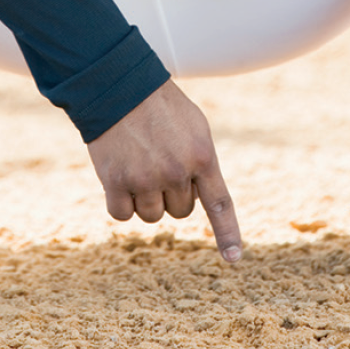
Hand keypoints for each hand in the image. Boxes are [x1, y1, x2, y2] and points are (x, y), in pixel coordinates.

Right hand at [86, 79, 242, 262]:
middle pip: (180, 211)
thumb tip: (200, 199)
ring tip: (140, 164)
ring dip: (145, 199)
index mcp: (203, 156)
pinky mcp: (115, 183)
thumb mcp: (196, 128)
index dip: (228, 234)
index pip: (220, 205)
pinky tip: (119, 174)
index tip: (234, 259)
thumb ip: (202, 164)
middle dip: (172, 195)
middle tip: (161, 163)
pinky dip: (120, 202)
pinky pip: (122, 214)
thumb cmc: (163, 108)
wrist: (120, 89)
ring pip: (151, 217)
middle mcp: (177, 172)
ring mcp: (146, 179)